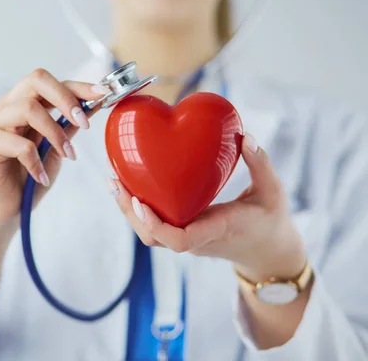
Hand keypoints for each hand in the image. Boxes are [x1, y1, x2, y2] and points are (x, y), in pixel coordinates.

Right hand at [0, 68, 106, 231]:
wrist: (7, 209)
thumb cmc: (30, 177)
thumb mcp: (57, 148)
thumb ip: (70, 126)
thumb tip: (95, 103)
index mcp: (23, 102)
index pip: (50, 82)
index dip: (77, 86)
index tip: (102, 94)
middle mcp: (6, 106)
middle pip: (36, 80)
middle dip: (66, 98)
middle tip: (84, 123)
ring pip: (28, 108)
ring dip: (55, 133)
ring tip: (67, 155)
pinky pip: (19, 144)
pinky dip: (36, 162)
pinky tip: (42, 177)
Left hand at [108, 133, 305, 281]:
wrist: (268, 252)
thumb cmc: (271, 221)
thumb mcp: (274, 192)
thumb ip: (261, 164)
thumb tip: (246, 136)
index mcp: (217, 230)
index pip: (180, 241)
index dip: (156, 225)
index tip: (141, 202)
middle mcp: (197, 240)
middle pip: (153, 237)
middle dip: (130, 211)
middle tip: (115, 180)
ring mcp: (188, 239)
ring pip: (149, 234)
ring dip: (128, 209)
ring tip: (113, 179)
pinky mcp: (183, 232)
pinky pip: (155, 226)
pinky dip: (138, 208)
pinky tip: (128, 183)